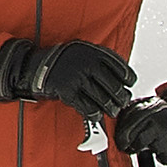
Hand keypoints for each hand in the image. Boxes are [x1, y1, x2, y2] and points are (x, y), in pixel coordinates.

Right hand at [0, 39, 137, 122]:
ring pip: (103, 100)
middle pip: (114, 87)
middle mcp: (88, 65)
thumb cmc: (65, 60)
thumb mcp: (84, 51)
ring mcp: (77, 79)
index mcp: (95, 53)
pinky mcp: (68, 92)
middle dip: (121, 98)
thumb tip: (122, 78)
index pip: (121, 69)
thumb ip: (102, 60)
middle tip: (122, 102)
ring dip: (110, 109)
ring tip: (112, 111)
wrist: (37, 65)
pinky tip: (96, 114)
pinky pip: (88, 108)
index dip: (129, 80)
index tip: (129, 85)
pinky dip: (94, 114)